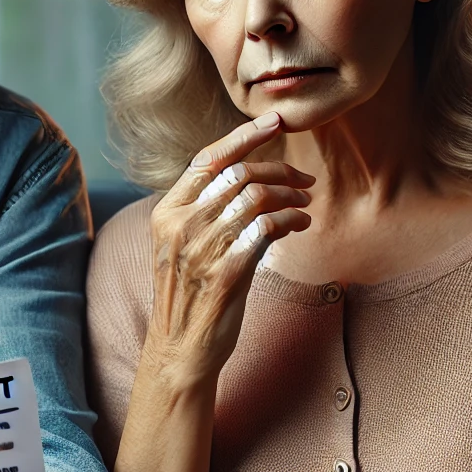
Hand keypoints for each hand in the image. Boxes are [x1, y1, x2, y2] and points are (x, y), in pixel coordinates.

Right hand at [145, 113, 312, 384]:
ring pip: (257, 199)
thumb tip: (246, 178)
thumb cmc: (187, 295)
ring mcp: (203, 249)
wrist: (178, 350)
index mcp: (166, 213)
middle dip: (280, 170)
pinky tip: (301, 224)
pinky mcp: (228, 273)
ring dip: (290, 197)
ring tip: (305, 205)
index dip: (245, 136)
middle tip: (305, 181)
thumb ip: (203, 211)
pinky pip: (268, 229)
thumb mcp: (181, 246)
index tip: (276, 121)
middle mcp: (181, 225)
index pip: (209, 159)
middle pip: (240, 175)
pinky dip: (291, 220)